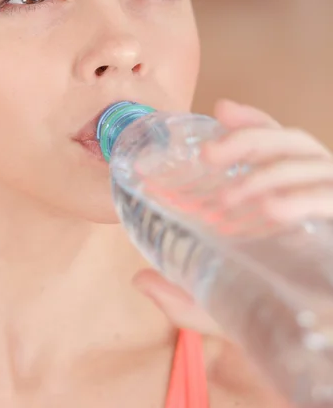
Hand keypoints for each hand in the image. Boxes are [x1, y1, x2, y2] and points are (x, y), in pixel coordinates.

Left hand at [133, 98, 332, 350]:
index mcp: (289, 194)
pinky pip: (329, 198)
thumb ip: (186, 292)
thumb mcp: (225, 303)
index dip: (251, 121)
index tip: (220, 111)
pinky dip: (301, 198)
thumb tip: (139, 279)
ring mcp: (332, 202)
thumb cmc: (276, 316)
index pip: (276, 142)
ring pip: (310, 161)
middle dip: (248, 139)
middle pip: (291, 142)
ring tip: (229, 197)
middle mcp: (315, 190)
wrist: (320, 343)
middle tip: (207, 154)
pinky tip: (272, 210)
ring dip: (267, 171)